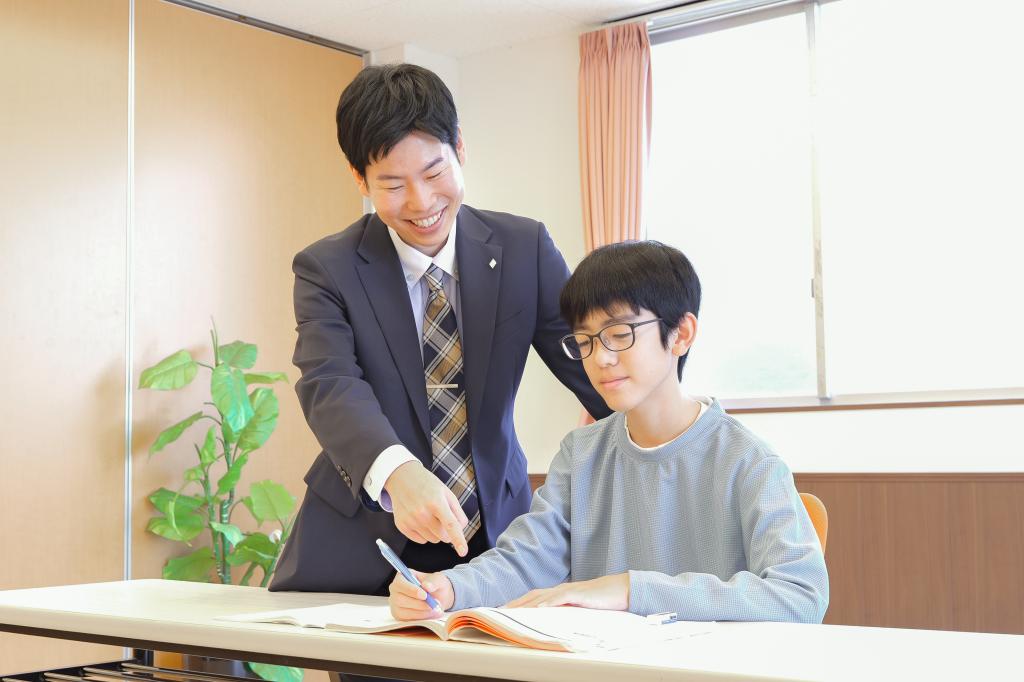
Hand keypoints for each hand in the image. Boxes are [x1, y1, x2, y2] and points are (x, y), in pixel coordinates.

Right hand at [384, 461, 469, 555]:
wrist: (402, 478)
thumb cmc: (426, 484)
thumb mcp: (446, 492)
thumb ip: (457, 511)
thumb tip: (461, 529)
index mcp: (436, 502)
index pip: (450, 525)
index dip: (458, 540)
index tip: (463, 551)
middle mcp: (422, 513)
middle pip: (443, 537)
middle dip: (446, 531)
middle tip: (441, 517)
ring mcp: (411, 520)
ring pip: (433, 540)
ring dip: (435, 532)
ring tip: (429, 515)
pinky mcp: (402, 526)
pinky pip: (421, 541)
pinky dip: (424, 534)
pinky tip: (420, 520)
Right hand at [388, 569, 453, 620]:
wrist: (438, 596)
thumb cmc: (435, 585)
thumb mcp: (438, 579)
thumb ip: (433, 581)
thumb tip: (427, 586)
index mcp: (401, 577)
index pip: (400, 584)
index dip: (411, 590)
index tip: (425, 595)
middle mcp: (395, 591)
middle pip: (399, 599)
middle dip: (418, 604)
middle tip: (434, 605)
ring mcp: (395, 604)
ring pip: (403, 612)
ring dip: (421, 612)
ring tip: (435, 609)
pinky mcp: (400, 616)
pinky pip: (407, 620)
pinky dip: (421, 618)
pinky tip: (432, 614)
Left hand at [504, 573, 629, 610]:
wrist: (620, 590)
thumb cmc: (600, 601)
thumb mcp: (578, 609)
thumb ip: (564, 612)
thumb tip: (551, 623)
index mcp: (559, 593)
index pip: (533, 597)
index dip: (518, 603)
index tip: (503, 611)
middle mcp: (560, 589)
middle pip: (532, 595)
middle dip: (515, 603)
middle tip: (499, 612)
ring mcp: (568, 590)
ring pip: (542, 597)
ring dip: (526, 604)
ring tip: (512, 612)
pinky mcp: (578, 594)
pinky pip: (560, 597)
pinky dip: (548, 603)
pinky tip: (539, 608)